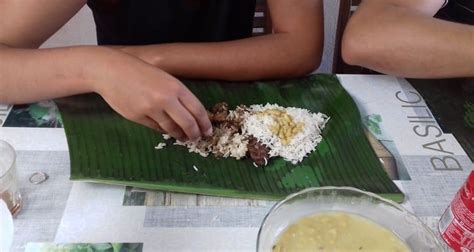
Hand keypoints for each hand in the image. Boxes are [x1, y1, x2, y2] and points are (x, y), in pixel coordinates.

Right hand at [93, 51, 211, 140]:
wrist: (111, 71)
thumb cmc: (139, 72)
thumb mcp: (164, 78)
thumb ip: (178, 95)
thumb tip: (191, 114)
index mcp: (175, 87)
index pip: (197, 109)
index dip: (204, 123)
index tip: (208, 131)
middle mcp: (165, 99)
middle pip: (187, 123)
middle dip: (194, 133)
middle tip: (197, 138)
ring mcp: (151, 109)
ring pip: (171, 128)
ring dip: (180, 135)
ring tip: (183, 137)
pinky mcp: (138, 117)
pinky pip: (156, 128)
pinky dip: (163, 130)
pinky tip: (167, 130)